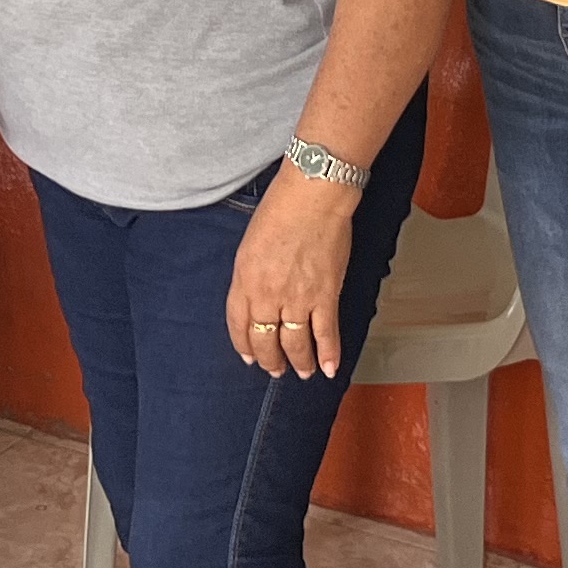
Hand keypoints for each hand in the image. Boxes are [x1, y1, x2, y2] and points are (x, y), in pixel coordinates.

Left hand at [227, 168, 360, 377]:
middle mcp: (267, 295)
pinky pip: (326, 333)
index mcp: (244, 280)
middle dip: (270, 360)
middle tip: (275, 369)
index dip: (244, 345)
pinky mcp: (325, 296)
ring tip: (302, 371)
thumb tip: (257, 298)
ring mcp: (297, 298)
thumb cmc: (280, 210)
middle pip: (265, 340)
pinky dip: (328, 353)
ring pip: (295, 344)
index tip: (249, 356)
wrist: (313, 196)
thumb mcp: (250, 244)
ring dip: (299, 362)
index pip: (238, 325)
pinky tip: (329, 367)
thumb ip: (250, 275)